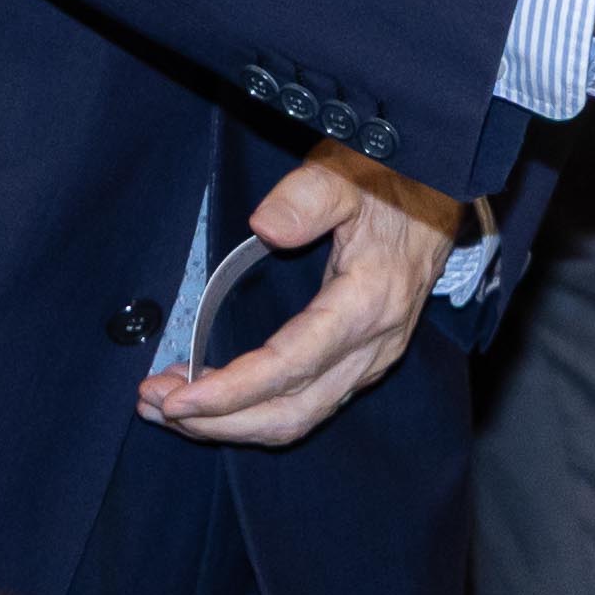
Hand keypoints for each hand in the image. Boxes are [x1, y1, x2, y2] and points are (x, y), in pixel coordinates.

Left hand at [141, 143, 463, 447]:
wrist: (441, 193)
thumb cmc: (391, 180)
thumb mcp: (348, 172)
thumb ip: (309, 195)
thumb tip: (266, 227)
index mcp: (367, 305)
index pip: (289, 367)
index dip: (231, 391)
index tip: (178, 397)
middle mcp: (373, 346)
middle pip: (290, 412)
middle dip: (217, 420)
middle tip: (154, 405)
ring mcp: (370, 360)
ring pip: (297, 418)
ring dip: (230, 423)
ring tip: (169, 408)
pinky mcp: (360, 362)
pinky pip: (306, 405)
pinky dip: (254, 410)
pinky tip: (214, 398)